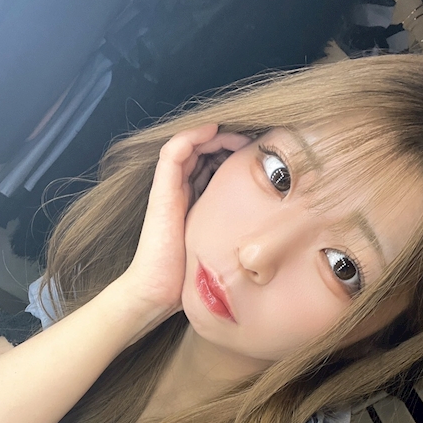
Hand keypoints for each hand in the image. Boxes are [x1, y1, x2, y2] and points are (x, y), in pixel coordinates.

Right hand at [119, 124, 251, 320]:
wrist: (159, 290)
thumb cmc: (189, 274)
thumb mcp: (220, 244)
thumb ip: (234, 230)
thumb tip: (264, 230)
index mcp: (192, 201)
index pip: (209, 165)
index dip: (231, 154)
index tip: (255, 156)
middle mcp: (179, 191)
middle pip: (201, 152)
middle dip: (226, 142)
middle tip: (252, 142)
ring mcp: (168, 189)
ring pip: (189, 145)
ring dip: (214, 135)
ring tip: (238, 136)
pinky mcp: (162, 191)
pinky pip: (174, 151)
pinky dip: (193, 136)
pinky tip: (214, 132)